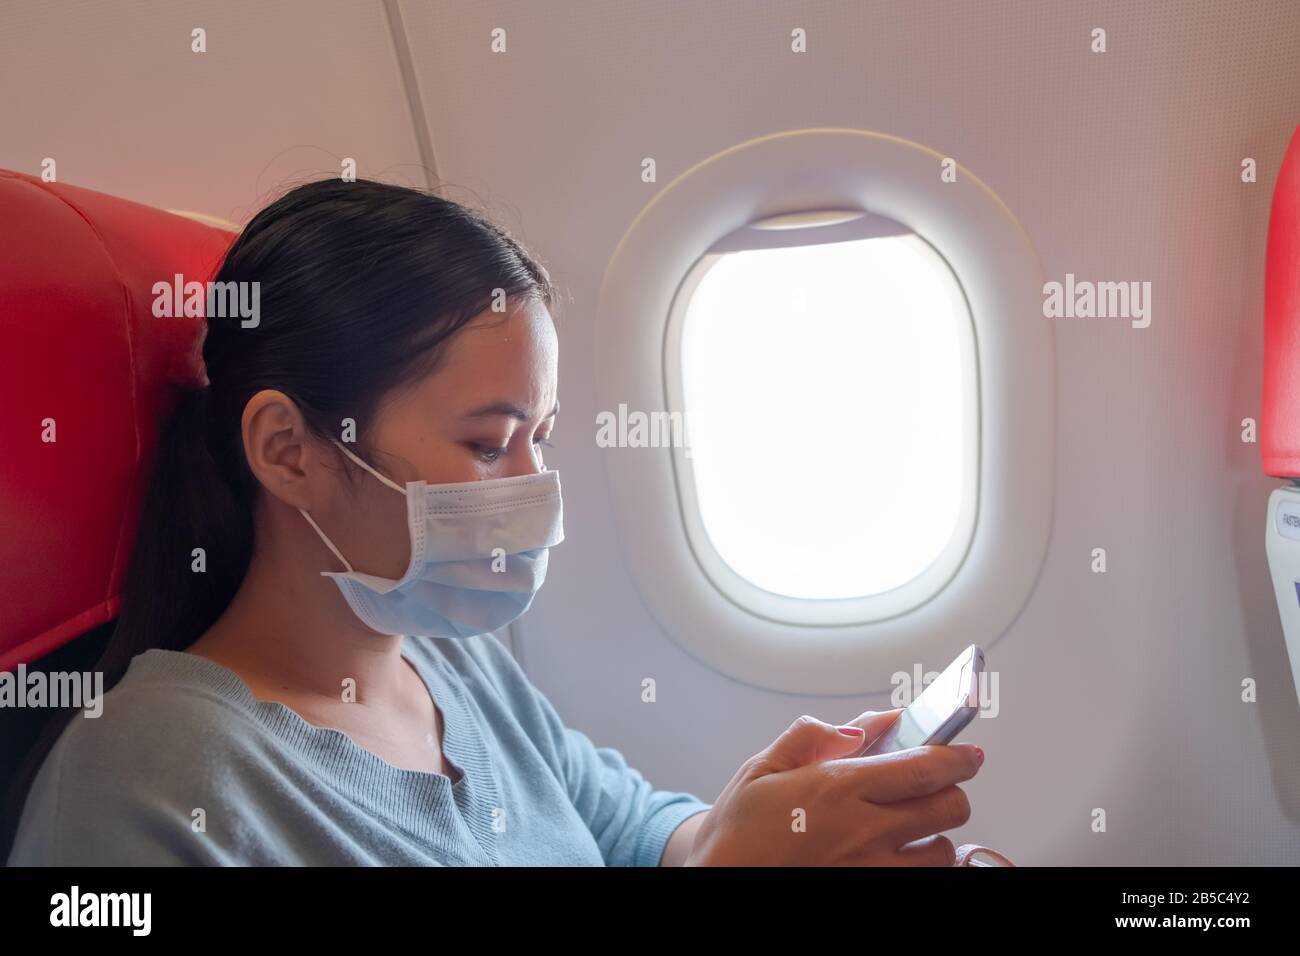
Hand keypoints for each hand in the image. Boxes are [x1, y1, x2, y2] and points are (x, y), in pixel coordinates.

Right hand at [685, 710, 982, 865]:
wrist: (719, 880)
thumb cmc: (738, 829)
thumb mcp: (764, 766)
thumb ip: (815, 736)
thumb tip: (867, 723)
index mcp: (837, 787)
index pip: (924, 766)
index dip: (957, 756)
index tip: (969, 752)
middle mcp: (862, 831)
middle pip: (948, 807)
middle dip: (950, 791)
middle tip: (933, 786)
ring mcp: (870, 869)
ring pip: (943, 850)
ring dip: (935, 834)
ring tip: (911, 827)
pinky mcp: (870, 893)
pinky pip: (922, 880)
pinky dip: (921, 866)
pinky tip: (902, 858)